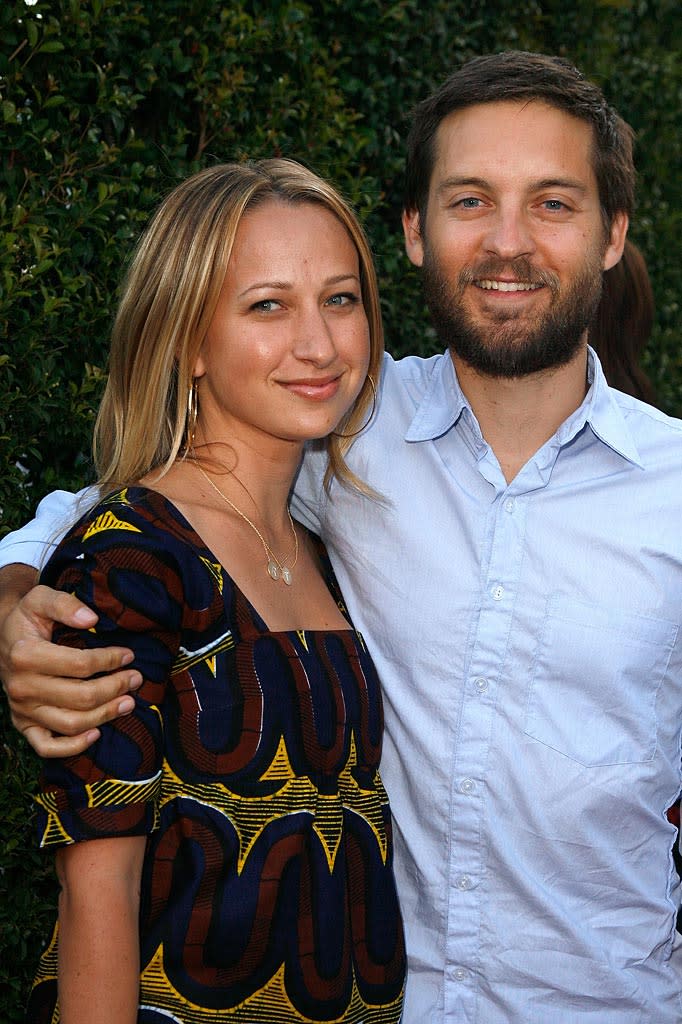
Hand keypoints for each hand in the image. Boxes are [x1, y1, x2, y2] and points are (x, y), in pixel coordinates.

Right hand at [0, 577, 141, 756]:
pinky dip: (73, 746)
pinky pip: (47, 747)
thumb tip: (92, 619)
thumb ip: (65, 604)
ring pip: (70, 724)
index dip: (110, 660)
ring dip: (105, 715)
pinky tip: (96, 733)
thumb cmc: (26, 619)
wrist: (2, 639)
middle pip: (80, 697)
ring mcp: (22, 710)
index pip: (79, 665)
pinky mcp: (23, 724)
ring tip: (129, 702)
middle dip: (115, 688)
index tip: (129, 655)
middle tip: (136, 678)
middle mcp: (21, 687)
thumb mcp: (40, 599)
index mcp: (25, 655)